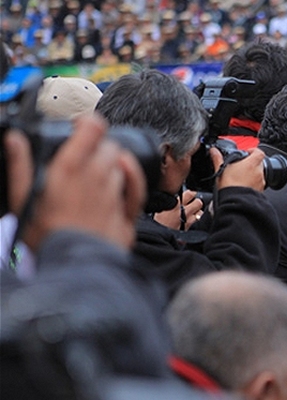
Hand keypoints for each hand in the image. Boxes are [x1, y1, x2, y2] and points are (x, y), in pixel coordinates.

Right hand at [5, 114, 146, 250]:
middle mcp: (97, 178)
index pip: (92, 129)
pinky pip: (137, 187)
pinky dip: (133, 175)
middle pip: (108, 147)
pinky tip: (125, 171)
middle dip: (98, 147)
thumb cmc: (44, 238)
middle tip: (85, 157)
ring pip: (120, 166)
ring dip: (111, 165)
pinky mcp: (126, 215)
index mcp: (69, 171)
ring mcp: (115, 196)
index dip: (88, 123)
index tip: (80, 127)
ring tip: (94, 176)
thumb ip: (21, 167)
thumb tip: (15, 139)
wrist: (72, 271)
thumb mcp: (23, 200)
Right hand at [153, 190, 203, 229]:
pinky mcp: (190, 227)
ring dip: (197, 212)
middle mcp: (183, 211)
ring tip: (191, 213)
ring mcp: (188, 220)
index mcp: (175, 203)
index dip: (191, 194)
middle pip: (198, 202)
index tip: (190, 195)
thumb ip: (172, 201)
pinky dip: (196, 220)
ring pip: (200, 212)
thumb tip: (179, 196)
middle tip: (192, 204)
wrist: (158, 236)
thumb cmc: (158, 222)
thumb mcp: (161, 208)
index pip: (190, 193)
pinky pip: (197, 221)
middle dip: (196, 202)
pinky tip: (190, 220)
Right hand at [210, 147, 265, 191]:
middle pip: (259, 163)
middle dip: (251, 164)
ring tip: (241, 179)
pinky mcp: (260, 191)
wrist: (235, 203)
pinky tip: (243, 187)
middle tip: (242, 167)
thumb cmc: (229, 187)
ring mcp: (261, 183)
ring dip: (252, 175)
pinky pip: (258, 185)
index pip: (259, 152)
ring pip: (259, 175)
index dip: (253, 151)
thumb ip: (217, 159)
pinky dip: (253, 184)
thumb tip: (214, 151)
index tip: (247, 153)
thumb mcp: (220, 170)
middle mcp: (259, 172)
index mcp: (251, 164)